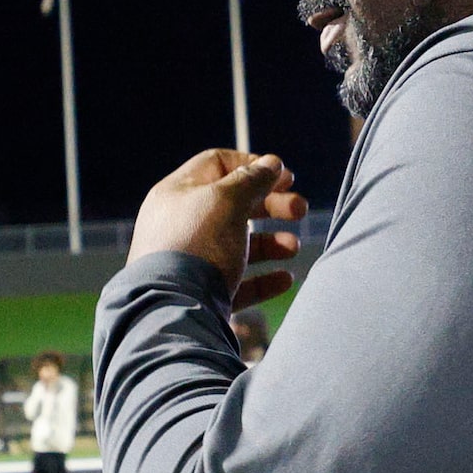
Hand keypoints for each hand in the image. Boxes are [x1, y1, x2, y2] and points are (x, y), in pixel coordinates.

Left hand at [130, 149, 307, 312]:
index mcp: (177, 194)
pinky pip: (237, 283)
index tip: (285, 177)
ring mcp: (189, 262)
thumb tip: (271, 163)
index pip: (217, 165)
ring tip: (291, 247)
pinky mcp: (201, 294)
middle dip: (271, 205)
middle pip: (233, 205)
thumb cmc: (197, 245)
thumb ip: (252, 180)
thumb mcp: (227, 201)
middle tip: (300, 209)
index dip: (253, 166)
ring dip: (271, 243)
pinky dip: (264, 280)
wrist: (171, 309)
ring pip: (238, 245)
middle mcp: (180, 225)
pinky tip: (285, 279)